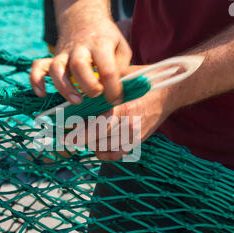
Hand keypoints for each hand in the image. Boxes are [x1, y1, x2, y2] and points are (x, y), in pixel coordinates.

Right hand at [31, 14, 131, 105]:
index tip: (116, 99)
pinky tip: (42, 94)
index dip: (113, 88)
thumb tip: (118, 88)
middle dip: (88, 84)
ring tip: (76, 101)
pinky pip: (38, 67)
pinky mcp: (53, 58)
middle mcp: (79, 48)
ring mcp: (63, 53)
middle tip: (96, 95)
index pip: (108, 69)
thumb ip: (121, 68)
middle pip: (79, 65)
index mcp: (101, 45)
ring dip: (64, 87)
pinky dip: (36, 80)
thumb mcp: (121, 48)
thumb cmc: (106, 39)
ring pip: (57, 69)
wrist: (84, 17)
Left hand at [63, 65, 177, 160]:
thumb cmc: (142, 81)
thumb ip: (102, 86)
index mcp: (123, 108)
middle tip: (68, 137)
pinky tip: (98, 143)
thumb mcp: (122, 77)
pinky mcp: (136, 142)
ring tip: (84, 134)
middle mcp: (129, 126)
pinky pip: (114, 154)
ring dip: (90, 143)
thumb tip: (78, 94)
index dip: (79, 135)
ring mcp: (133, 136)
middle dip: (80, 139)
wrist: (168, 93)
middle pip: (97, 140)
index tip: (65, 138)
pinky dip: (102, 152)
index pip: (97, 127)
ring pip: (102, 148)